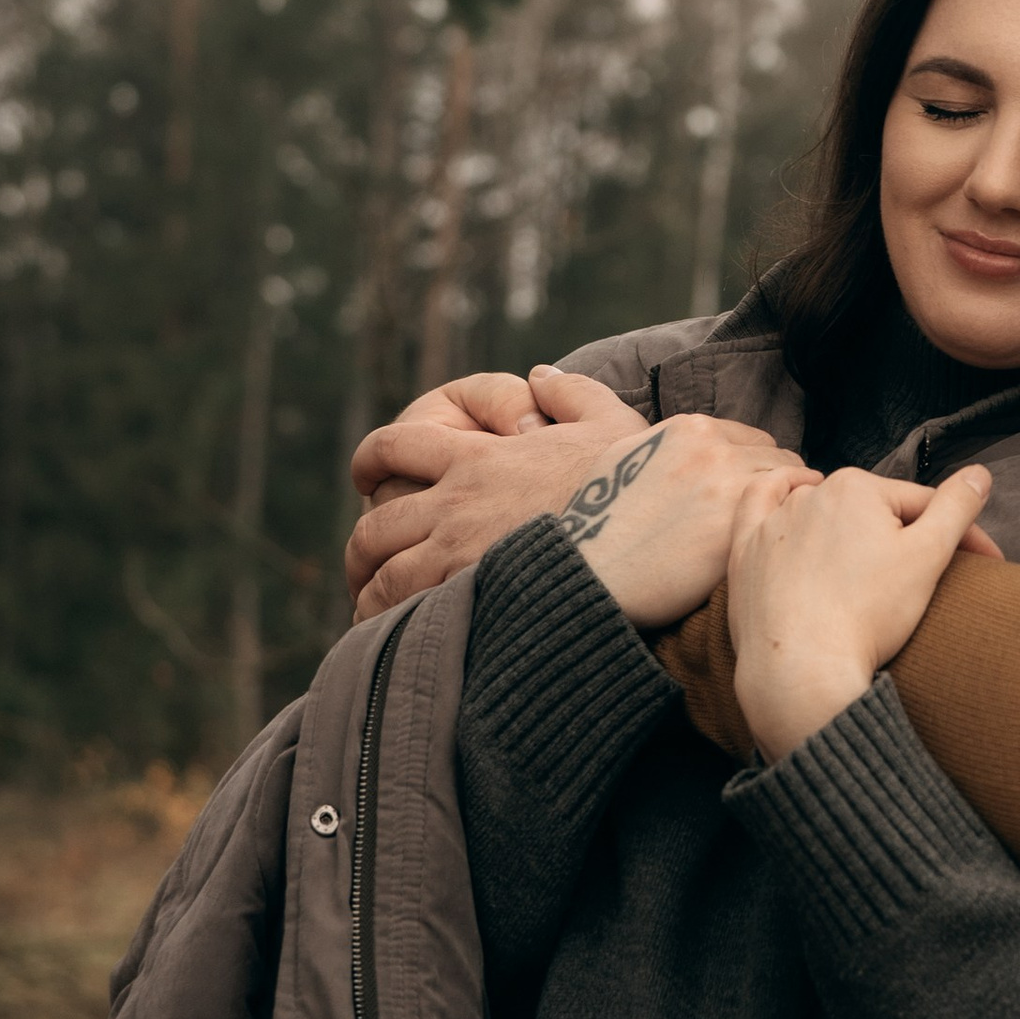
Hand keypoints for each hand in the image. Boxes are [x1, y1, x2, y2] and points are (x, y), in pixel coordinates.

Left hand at [345, 369, 798, 621]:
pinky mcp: (474, 602)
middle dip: (363, 549)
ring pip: (382, 578)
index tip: (367, 476)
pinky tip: (409, 642)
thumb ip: (571, 393)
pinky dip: (397, 628)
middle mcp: (456, 506)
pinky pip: (409, 619)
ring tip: (380, 613)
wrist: (656, 528)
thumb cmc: (640, 477)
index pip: (392, 448)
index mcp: (477, 458)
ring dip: (373, 594)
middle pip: (373, 527)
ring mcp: (458, 557)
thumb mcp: (608, 419)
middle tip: (367, 568)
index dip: (371, 461)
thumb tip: (542, 376)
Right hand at [558, 419, 816, 629]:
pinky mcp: (739, 527)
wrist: (591, 573)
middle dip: (778, 485)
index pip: (752, 439)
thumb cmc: (600, 525)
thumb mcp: (624, 460)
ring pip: (791, 486)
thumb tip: (697, 446)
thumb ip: (666, 445)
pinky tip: (776, 549)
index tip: (756, 491)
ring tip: (778, 535)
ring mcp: (730, 486)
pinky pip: (787, 517)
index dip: (757, 467)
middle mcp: (714, 449)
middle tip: (773, 518)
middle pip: (778, 459)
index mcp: (689, 429)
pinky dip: (786, 528)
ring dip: (787, 507)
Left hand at [727, 465, 996, 761]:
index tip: (985, 568)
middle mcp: (810, 494)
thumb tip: (979, 473)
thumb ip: (957, 507)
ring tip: (866, 561)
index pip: (923, 506)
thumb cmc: (868, 615)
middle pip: (872, 512)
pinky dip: (777, 500)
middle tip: (924, 579)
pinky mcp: (745, 553)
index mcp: (858, 487)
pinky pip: (758, 510)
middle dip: (902, 537)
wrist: (801, 670)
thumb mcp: (928, 557)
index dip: (961, 537)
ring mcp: (772, 522)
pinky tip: (794, 498)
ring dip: (846, 527)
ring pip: (821, 512)